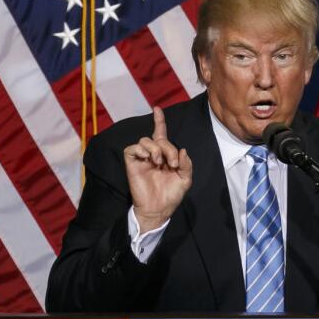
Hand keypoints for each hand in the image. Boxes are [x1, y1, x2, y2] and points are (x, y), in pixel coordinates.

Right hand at [124, 106, 192, 230]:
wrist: (159, 210)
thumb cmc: (171, 195)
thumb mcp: (185, 179)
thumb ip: (186, 164)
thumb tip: (182, 150)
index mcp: (165, 156)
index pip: (161, 134)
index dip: (159, 121)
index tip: (157, 109)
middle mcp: (153, 154)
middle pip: (158, 138)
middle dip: (168, 148)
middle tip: (172, 163)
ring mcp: (142, 159)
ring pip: (145, 140)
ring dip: (155, 148)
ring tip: (160, 162)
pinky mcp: (132, 164)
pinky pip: (132, 149)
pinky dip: (141, 150)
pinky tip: (148, 158)